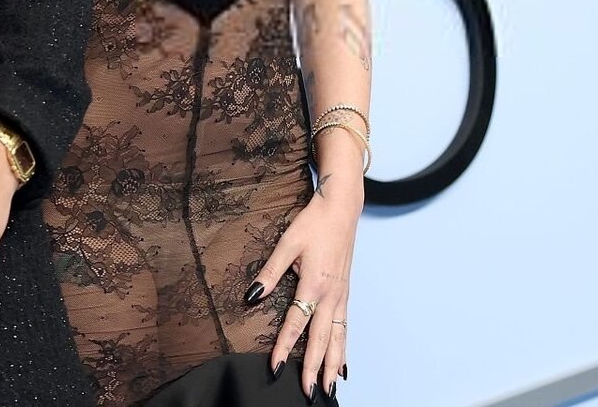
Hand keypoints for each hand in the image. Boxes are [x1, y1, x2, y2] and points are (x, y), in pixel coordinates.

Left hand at [252, 179, 360, 397]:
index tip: (275, 368)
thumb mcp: (287, 243)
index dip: (284, 347)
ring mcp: (341, 296)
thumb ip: (269, 272)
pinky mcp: (345, 294)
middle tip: (307, 392)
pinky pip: (345, 329)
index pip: (295, 324)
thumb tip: (252, 296)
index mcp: (314, 284)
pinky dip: (343, 349)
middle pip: (321, 340)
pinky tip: (342, 364)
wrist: (341, 209)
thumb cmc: (313, 223)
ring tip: (328, 389)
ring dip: (332, 365)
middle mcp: (331, 296)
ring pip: (338, 339)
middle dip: (312, 368)